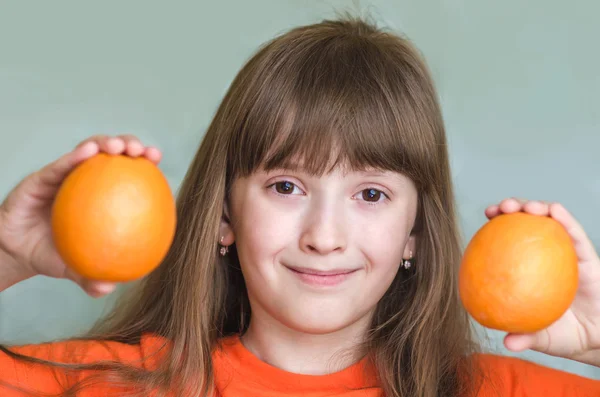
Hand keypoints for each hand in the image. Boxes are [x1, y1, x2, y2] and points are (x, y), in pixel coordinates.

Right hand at [0, 135, 161, 296]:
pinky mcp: (42, 177)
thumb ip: (91, 277)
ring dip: (105, 143)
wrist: (15, 252)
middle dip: (130, 144)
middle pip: (113, 155)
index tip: (157, 158)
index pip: (129, 175)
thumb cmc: (52, 255)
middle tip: (143, 151)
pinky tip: (88, 152)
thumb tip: (109, 287)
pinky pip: (60, 165)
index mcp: (103, 197)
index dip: (145, 164)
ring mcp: (65, 176)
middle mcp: (86, 181)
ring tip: (119, 146)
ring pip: (88, 150)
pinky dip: (76, 156)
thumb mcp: (75, 268)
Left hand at [485, 198, 599, 365]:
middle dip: (511, 208)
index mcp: (525, 269)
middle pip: (524, 224)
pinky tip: (555, 210)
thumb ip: (525, 337)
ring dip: (537, 207)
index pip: (506, 241)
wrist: (596, 338)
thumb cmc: (563, 335)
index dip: (494, 227)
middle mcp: (543, 256)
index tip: (485, 217)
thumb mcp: (541, 337)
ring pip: (549, 222)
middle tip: (500, 208)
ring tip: (526, 207)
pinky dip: (565, 220)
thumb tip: (507, 343)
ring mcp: (565, 253)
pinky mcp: (588, 256)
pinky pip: (576, 235)